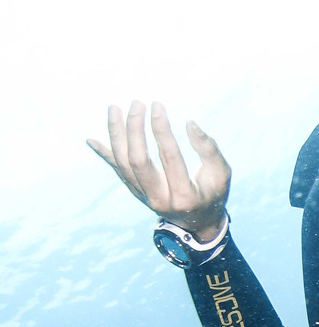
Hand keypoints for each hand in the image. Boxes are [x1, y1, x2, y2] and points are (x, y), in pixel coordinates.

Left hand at [88, 100, 230, 241]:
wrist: (198, 223)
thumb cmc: (213, 193)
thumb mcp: (221, 174)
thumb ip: (209, 149)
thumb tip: (190, 123)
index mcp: (184, 194)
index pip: (169, 156)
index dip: (161, 129)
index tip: (158, 106)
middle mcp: (159, 198)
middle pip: (137, 160)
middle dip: (134, 128)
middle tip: (137, 103)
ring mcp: (144, 197)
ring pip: (123, 164)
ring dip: (115, 135)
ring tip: (113, 108)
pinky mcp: (136, 192)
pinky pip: (117, 171)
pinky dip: (104, 155)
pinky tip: (90, 140)